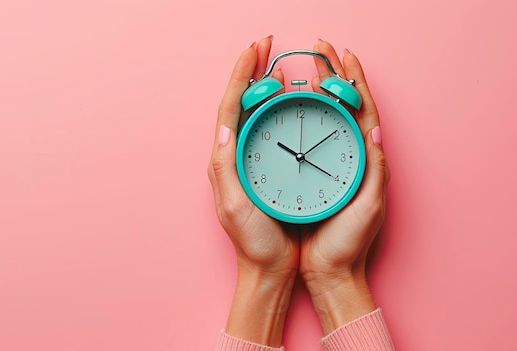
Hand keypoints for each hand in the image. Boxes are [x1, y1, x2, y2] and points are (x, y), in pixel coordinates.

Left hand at [207, 35, 297, 346]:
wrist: (270, 269)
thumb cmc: (253, 242)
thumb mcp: (233, 205)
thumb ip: (225, 166)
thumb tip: (223, 122)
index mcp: (225, 158)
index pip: (230, 105)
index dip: (241, 75)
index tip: (255, 49)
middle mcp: (235, 155)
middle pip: (241, 103)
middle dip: (252, 71)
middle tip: (266, 46)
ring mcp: (253, 161)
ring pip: (256, 114)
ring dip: (264, 86)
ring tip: (278, 65)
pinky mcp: (270, 170)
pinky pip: (272, 132)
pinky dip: (279, 110)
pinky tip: (293, 102)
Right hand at [299, 40, 390, 333]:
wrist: (329, 273)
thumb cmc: (348, 245)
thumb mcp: (367, 208)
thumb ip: (374, 171)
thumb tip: (374, 129)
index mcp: (365, 161)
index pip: (362, 110)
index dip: (354, 81)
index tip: (342, 56)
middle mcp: (349, 158)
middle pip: (344, 107)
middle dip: (335, 76)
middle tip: (321, 51)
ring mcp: (330, 166)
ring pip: (326, 119)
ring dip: (319, 91)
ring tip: (307, 70)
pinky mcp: (312, 177)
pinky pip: (308, 140)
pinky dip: (302, 118)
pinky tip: (289, 107)